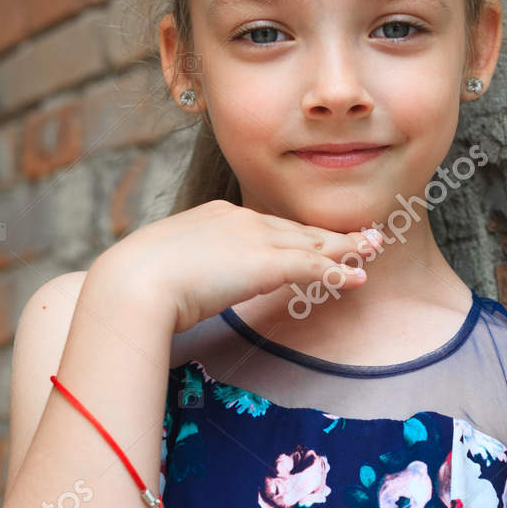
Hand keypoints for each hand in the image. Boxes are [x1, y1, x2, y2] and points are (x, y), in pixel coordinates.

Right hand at [96, 197, 382, 335]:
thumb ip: (182, 272)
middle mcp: (240, 220)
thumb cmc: (133, 282)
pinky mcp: (266, 263)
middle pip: (296, 229)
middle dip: (330, 234)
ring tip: (373, 248)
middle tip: (362, 234)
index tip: (313, 238)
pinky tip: (358, 277)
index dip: (294, 233)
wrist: (134, 281)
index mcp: (215, 217)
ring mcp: (255, 238)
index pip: (266, 224)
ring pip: (312, 243)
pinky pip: (314, 267)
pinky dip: (339, 271)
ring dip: (346, 248)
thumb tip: (177, 290)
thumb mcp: (161, 269)